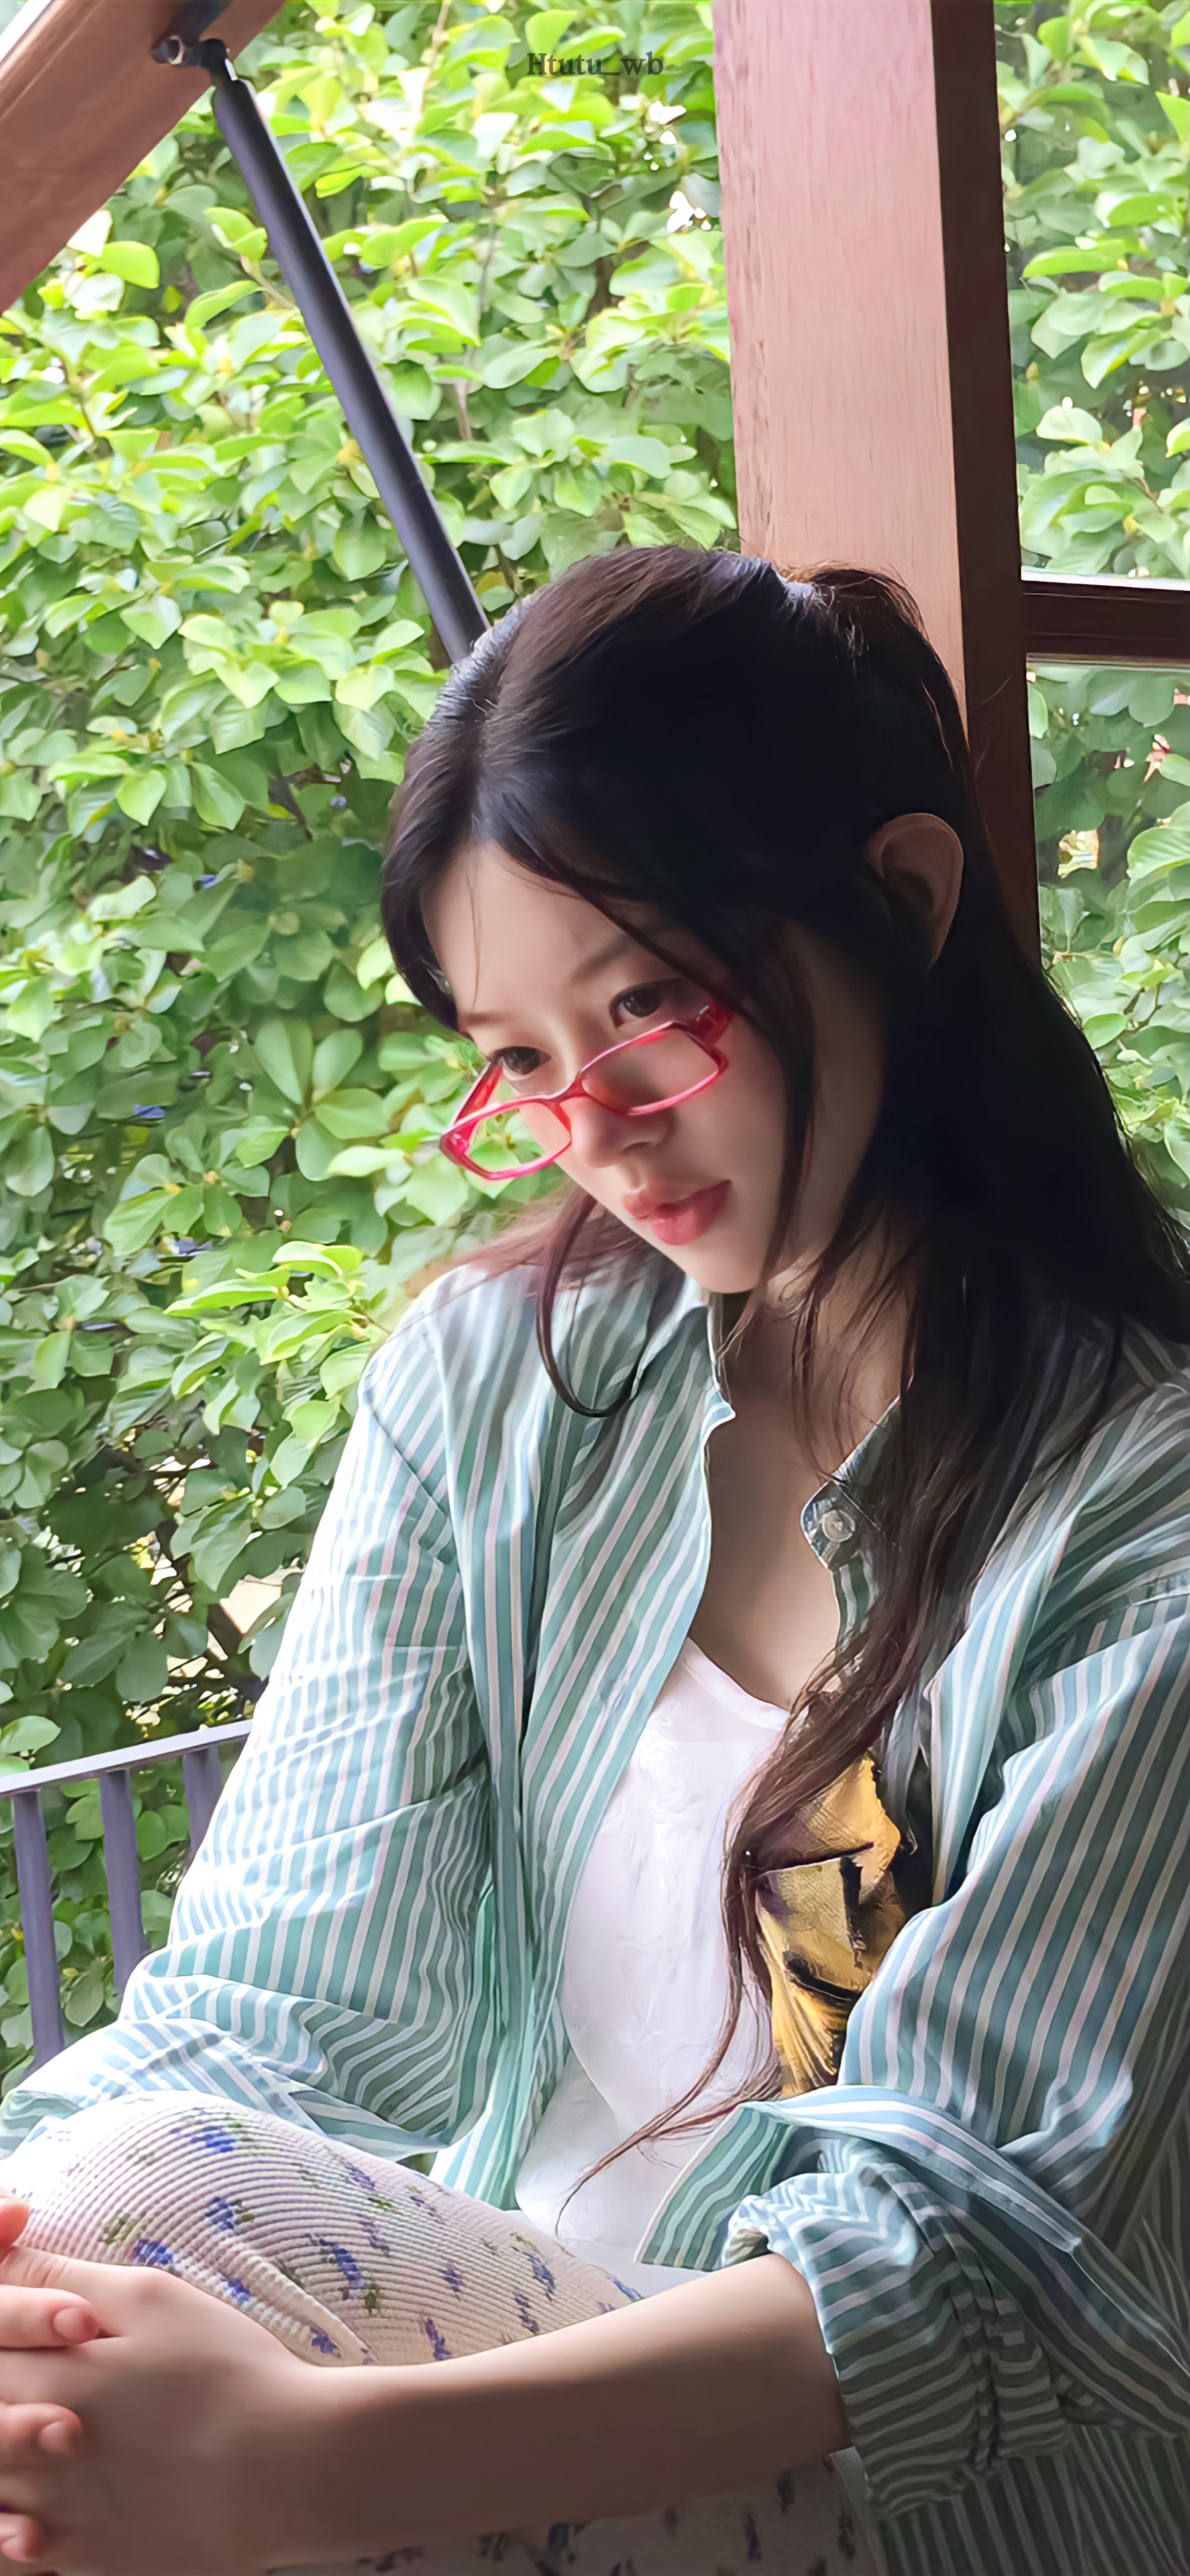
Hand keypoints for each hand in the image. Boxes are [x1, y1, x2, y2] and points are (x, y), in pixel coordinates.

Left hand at [0, 2225, 322, 2575]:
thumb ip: (63, 2278)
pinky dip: (14, 2534)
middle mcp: (39, 2451)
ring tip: (38, 2434)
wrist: (289, 2468)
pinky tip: (32, 2514)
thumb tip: (3, 2254)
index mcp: (53, 2376)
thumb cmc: (227, 2370)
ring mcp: (59, 2514)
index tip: (24, 2332)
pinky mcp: (86, 2559)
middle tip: (35, 2378)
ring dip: (2, 2459)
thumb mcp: (153, 2298)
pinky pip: (18, 2555)